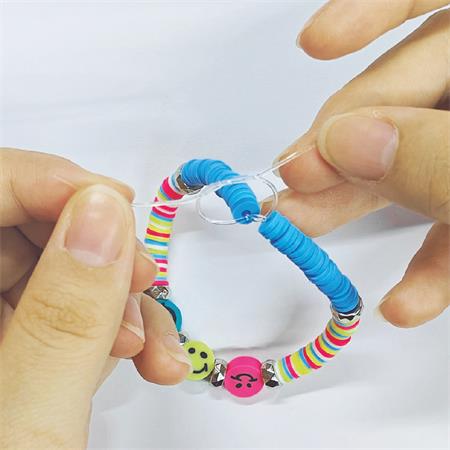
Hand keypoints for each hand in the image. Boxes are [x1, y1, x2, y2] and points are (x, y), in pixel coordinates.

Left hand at [0, 149, 190, 448]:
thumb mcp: (23, 430)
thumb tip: (105, 211)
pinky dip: (111, 325)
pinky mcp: (15, 342)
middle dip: (100, 254)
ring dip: (116, 301)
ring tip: (152, 350)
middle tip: (144, 289)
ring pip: (57, 270)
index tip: (120, 209)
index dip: (53, 185)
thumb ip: (65, 316)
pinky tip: (142, 357)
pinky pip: (67, 307)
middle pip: (25, 228)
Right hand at [273, 1, 448, 326]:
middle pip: (409, 92)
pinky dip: (427, 259)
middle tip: (288, 184)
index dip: (374, 10)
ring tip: (307, 231)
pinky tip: (404, 302)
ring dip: (363, 204)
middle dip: (343, 141)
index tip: (316, 45)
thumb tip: (340, 143)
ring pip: (417, 159)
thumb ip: (435, 159)